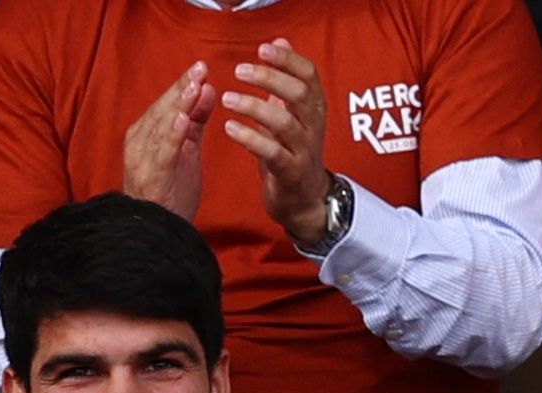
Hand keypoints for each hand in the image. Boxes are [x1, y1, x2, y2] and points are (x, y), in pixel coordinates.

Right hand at [123, 63, 216, 219]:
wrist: (156, 234)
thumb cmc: (169, 193)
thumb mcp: (185, 151)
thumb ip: (195, 121)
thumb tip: (206, 88)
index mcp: (144, 136)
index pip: (165, 104)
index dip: (182, 85)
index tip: (201, 67)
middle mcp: (138, 144)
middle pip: (161, 110)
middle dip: (181, 89)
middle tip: (201, 68)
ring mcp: (142, 161)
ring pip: (161, 127)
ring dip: (178, 105)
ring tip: (194, 85)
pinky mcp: (152, 178)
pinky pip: (162, 153)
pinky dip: (171, 135)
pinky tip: (182, 118)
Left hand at [221, 39, 332, 244]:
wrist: (304, 200)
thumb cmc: (292, 153)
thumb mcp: (292, 114)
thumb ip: (284, 81)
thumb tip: (279, 43)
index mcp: (314, 108)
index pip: (308, 74)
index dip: (288, 59)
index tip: (263, 48)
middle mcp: (313, 125)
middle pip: (299, 94)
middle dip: (269, 78)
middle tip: (239, 71)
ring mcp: (303, 150)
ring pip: (284, 123)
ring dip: (254, 108)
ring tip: (227, 99)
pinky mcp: (290, 172)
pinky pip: (272, 152)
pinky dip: (250, 139)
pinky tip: (230, 128)